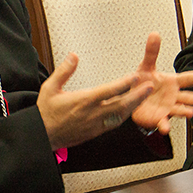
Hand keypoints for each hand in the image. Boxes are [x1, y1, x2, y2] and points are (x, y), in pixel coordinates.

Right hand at [37, 53, 154, 150]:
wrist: (42, 136)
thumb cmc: (46, 112)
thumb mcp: (50, 87)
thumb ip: (64, 71)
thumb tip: (74, 56)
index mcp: (83, 101)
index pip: (108, 91)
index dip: (124, 84)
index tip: (135, 77)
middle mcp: (92, 114)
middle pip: (120, 104)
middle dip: (137, 96)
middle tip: (149, 87)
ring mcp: (96, 124)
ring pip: (120, 115)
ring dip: (134, 105)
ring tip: (145, 96)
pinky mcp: (96, 132)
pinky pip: (115, 123)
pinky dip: (125, 115)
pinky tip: (131, 109)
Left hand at [131, 33, 192, 133]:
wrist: (133, 98)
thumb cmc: (143, 82)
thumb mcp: (146, 66)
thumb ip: (151, 52)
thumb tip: (154, 34)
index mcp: (172, 82)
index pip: (187, 78)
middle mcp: (173, 96)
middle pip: (188, 97)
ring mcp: (167, 108)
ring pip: (179, 110)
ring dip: (185, 111)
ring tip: (191, 112)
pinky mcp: (158, 118)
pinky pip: (162, 122)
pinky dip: (164, 125)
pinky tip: (165, 128)